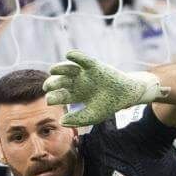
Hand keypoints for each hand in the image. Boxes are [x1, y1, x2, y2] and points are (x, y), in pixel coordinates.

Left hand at [42, 50, 166, 127]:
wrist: (127, 96)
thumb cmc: (109, 105)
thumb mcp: (93, 116)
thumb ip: (78, 119)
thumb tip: (61, 120)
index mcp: (76, 95)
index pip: (60, 95)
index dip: (53, 97)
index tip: (49, 100)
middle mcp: (78, 83)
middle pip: (61, 82)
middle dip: (53, 83)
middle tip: (47, 87)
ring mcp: (85, 74)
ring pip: (68, 69)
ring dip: (59, 68)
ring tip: (52, 70)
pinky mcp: (94, 66)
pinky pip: (83, 59)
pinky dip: (76, 56)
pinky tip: (69, 55)